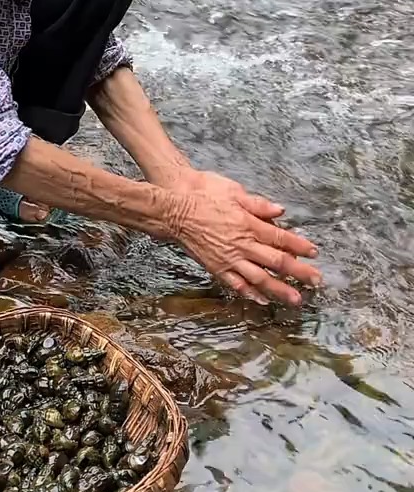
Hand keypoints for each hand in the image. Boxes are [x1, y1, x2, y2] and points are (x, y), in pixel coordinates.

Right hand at [171, 170, 320, 305]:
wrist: (174, 211)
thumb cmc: (203, 197)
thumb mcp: (232, 192)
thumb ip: (258, 204)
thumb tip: (280, 211)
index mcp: (248, 224)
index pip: (280, 238)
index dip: (299, 246)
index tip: (314, 253)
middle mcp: (242, 245)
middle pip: (276, 261)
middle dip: (299, 272)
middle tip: (316, 281)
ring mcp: (229, 259)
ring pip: (260, 278)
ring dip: (280, 289)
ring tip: (296, 299)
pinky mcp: (217, 267)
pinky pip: (237, 284)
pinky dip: (251, 293)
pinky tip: (263, 299)